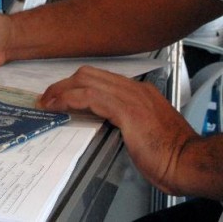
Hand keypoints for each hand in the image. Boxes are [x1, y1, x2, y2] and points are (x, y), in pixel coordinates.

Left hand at [37, 66, 198, 194]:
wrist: (187, 161)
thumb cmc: (169, 153)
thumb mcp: (142, 130)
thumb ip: (123, 119)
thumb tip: (102, 121)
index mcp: (139, 92)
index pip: (100, 78)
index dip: (75, 84)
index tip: (60, 94)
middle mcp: (134, 89)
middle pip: (88, 74)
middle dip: (63, 83)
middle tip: (47, 96)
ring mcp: (130, 96)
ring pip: (86, 80)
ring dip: (61, 90)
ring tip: (47, 101)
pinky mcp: (126, 109)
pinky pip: (90, 96)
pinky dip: (70, 98)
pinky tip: (59, 106)